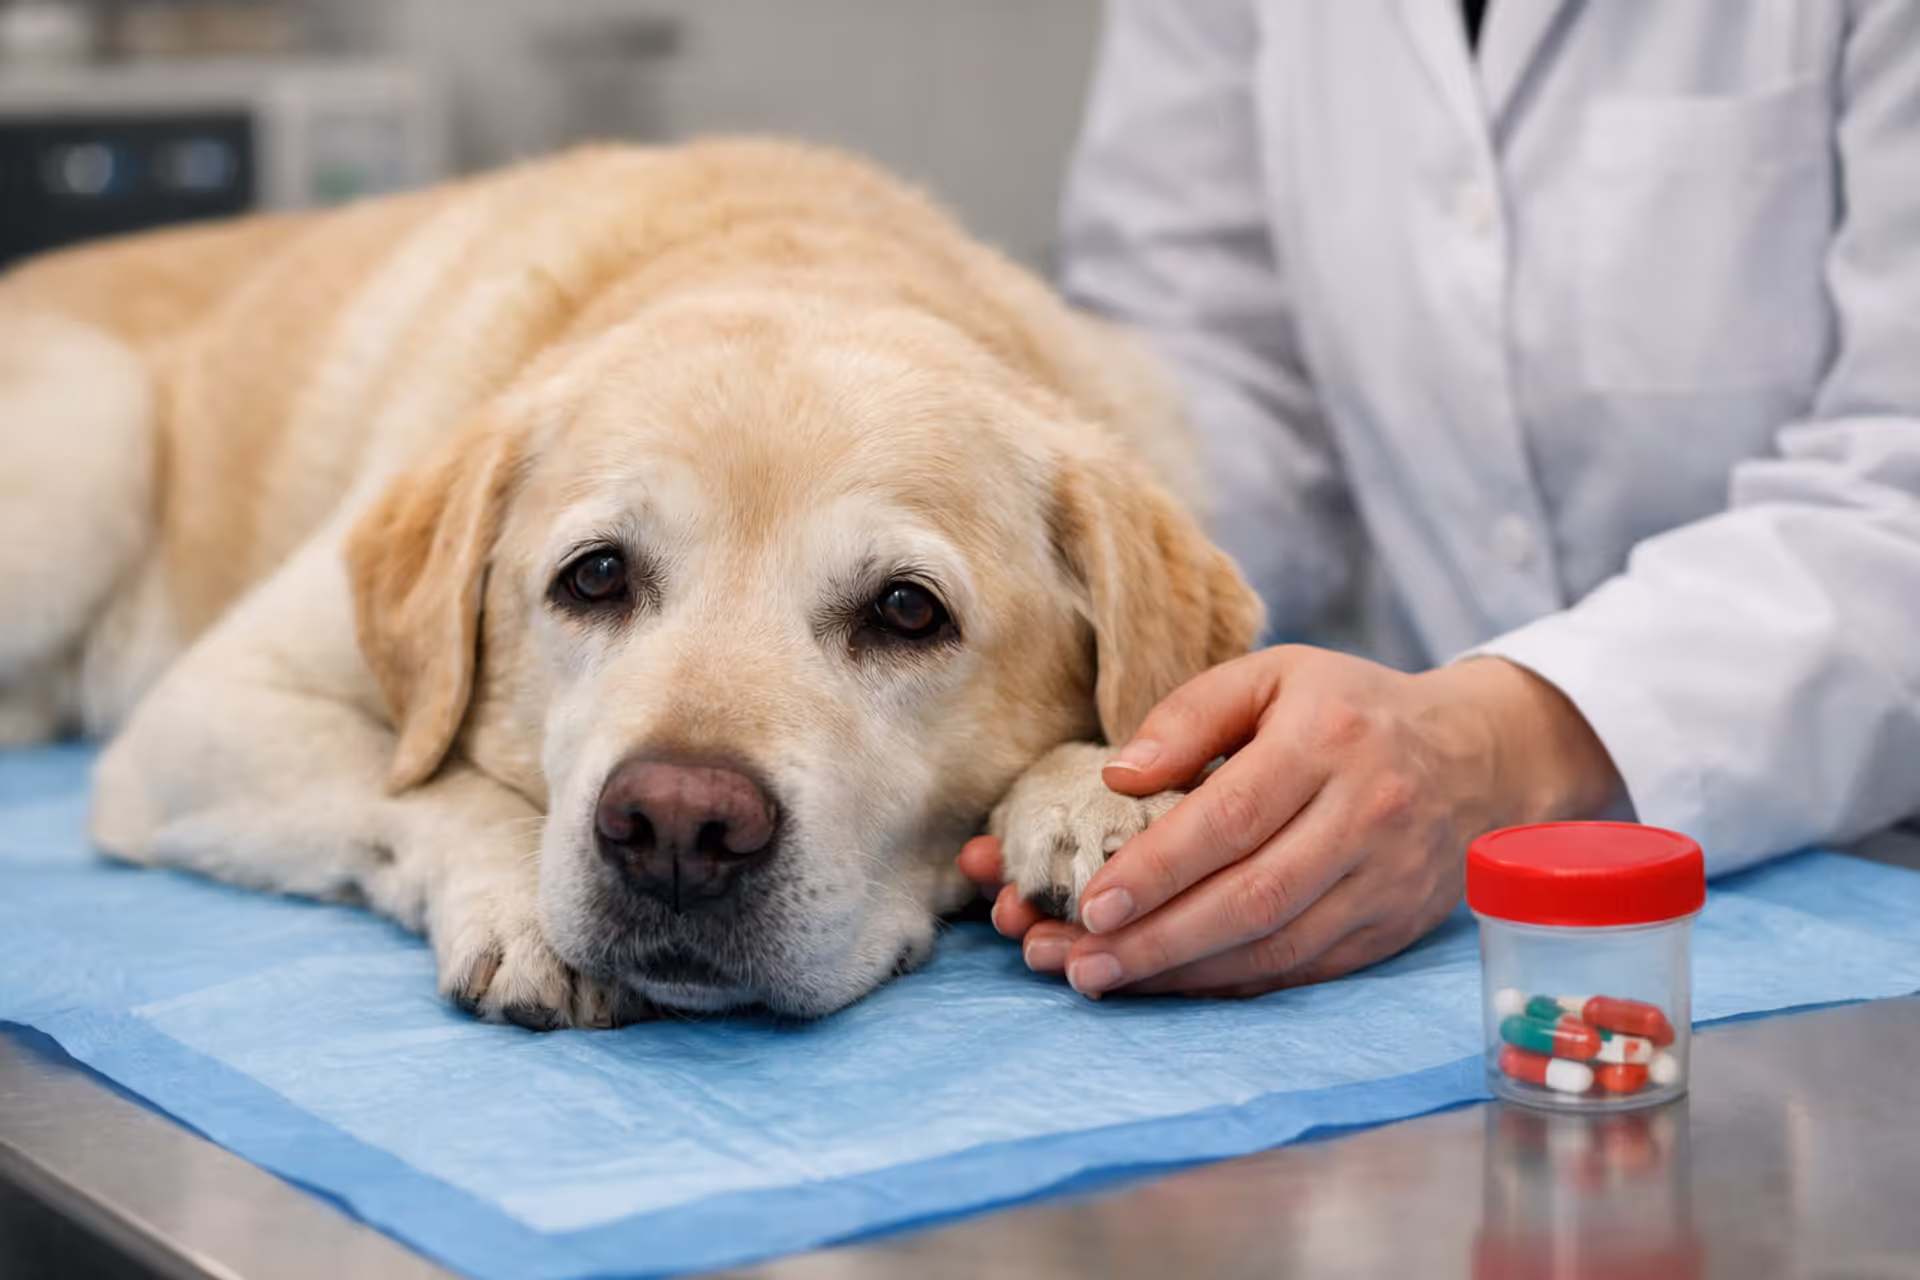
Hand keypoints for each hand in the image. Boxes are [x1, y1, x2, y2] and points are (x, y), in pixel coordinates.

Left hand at [960, 648, 1621, 996]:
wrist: (1479, 756)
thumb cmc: (1349, 709)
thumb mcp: (1273, 674)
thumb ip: (1190, 714)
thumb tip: (1118, 777)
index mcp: (1328, 741)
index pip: (1233, 817)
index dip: (1159, 867)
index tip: (1089, 901)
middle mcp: (1366, 816)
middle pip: (1251, 897)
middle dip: (1155, 939)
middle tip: (1076, 960)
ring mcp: (1385, 882)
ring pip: (1275, 946)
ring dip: (1181, 973)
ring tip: (1100, 978)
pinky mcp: (1389, 930)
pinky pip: (1301, 970)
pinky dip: (1228, 984)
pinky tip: (1168, 984)